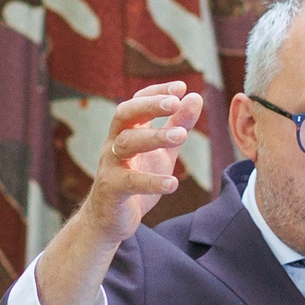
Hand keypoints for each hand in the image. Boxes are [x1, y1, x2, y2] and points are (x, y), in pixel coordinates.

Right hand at [80, 82, 205, 246]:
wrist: (110, 218)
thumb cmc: (136, 178)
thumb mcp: (162, 151)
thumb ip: (176, 126)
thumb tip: (194, 97)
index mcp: (126, 131)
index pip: (137, 102)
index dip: (157, 92)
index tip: (181, 87)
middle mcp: (114, 143)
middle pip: (124, 114)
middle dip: (148, 106)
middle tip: (174, 103)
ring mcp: (110, 165)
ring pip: (126, 143)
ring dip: (154, 137)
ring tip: (182, 136)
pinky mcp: (111, 189)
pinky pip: (130, 182)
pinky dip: (152, 182)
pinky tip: (173, 183)